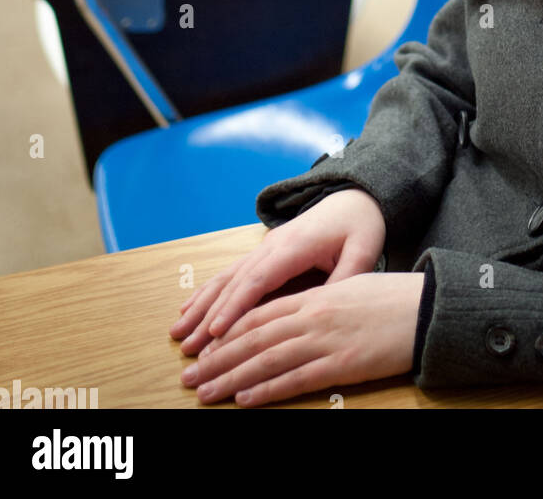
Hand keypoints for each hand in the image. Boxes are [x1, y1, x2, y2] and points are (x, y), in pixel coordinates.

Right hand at [169, 189, 385, 355]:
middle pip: (235, 282)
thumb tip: (326, 309)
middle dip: (209, 315)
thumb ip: (346, 278)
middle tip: (188, 345)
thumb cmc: (360, 224)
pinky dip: (210, 292)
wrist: (355, 196)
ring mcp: (265, 247)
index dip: (236, 306)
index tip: (216, 331)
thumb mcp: (364, 249)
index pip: (260, 280)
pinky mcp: (264, 252)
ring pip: (227, 278)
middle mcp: (273, 246)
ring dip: (201, 305)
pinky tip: (191, 308)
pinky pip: (232, 273)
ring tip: (178, 332)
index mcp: (295, 246)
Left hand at [179, 272, 425, 405]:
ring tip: (205, 393)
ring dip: (231, 378)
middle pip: (254, 338)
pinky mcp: (340, 365)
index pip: (260, 315)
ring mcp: (325, 340)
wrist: (428, 308)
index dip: (228, 333)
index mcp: (315, 297)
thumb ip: (320, 302)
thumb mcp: (352, 289)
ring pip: (266, 359)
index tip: (204, 348)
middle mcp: (313, 315)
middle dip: (218, 359)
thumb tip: (296, 317)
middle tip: (190, 377)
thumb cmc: (393, 299)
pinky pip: (295, 379)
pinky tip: (245, 399)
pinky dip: (266, 390)